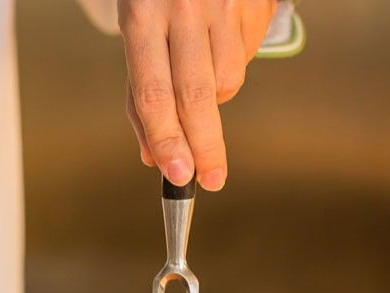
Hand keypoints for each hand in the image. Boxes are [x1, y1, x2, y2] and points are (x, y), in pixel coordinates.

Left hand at [119, 0, 275, 190]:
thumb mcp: (135, 27)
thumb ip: (141, 92)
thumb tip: (152, 154)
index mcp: (144, 15)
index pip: (154, 92)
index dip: (166, 138)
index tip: (176, 173)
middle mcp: (185, 8)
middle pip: (198, 95)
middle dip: (205, 146)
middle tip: (211, 179)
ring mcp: (224, 5)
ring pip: (227, 81)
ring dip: (214, 97)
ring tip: (199, 71)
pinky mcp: (254, 4)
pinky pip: (245, 56)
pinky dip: (230, 65)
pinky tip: (218, 43)